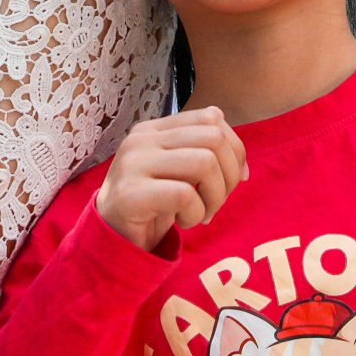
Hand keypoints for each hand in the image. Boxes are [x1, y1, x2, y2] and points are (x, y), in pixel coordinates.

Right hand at [99, 107, 245, 252]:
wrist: (112, 237)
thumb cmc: (153, 204)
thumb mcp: (179, 173)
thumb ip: (204, 156)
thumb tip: (242, 165)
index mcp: (154, 128)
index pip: (211, 118)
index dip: (234, 149)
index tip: (234, 180)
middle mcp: (141, 139)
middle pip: (213, 138)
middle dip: (228, 175)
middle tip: (216, 202)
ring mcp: (133, 163)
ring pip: (204, 163)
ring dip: (214, 197)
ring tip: (202, 213)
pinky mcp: (131, 193)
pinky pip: (186, 195)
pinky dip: (196, 213)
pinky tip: (183, 222)